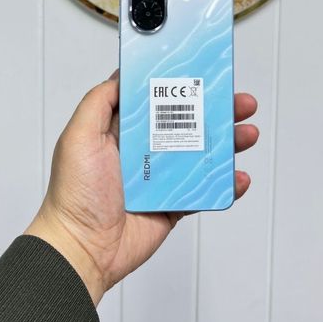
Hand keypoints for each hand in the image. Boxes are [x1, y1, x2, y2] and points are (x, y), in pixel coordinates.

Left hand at [25, 71, 258, 304]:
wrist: (82, 249)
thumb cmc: (75, 193)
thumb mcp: (78, 136)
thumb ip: (99, 102)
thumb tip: (123, 74)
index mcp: (122, 130)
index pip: (157, 98)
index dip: (180, 85)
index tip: (204, 72)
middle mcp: (144, 149)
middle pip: (187, 122)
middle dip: (216, 109)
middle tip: (239, 101)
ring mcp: (161, 178)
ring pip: (202, 152)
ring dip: (228, 142)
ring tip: (247, 133)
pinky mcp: (173, 204)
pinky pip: (205, 189)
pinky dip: (226, 183)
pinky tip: (239, 176)